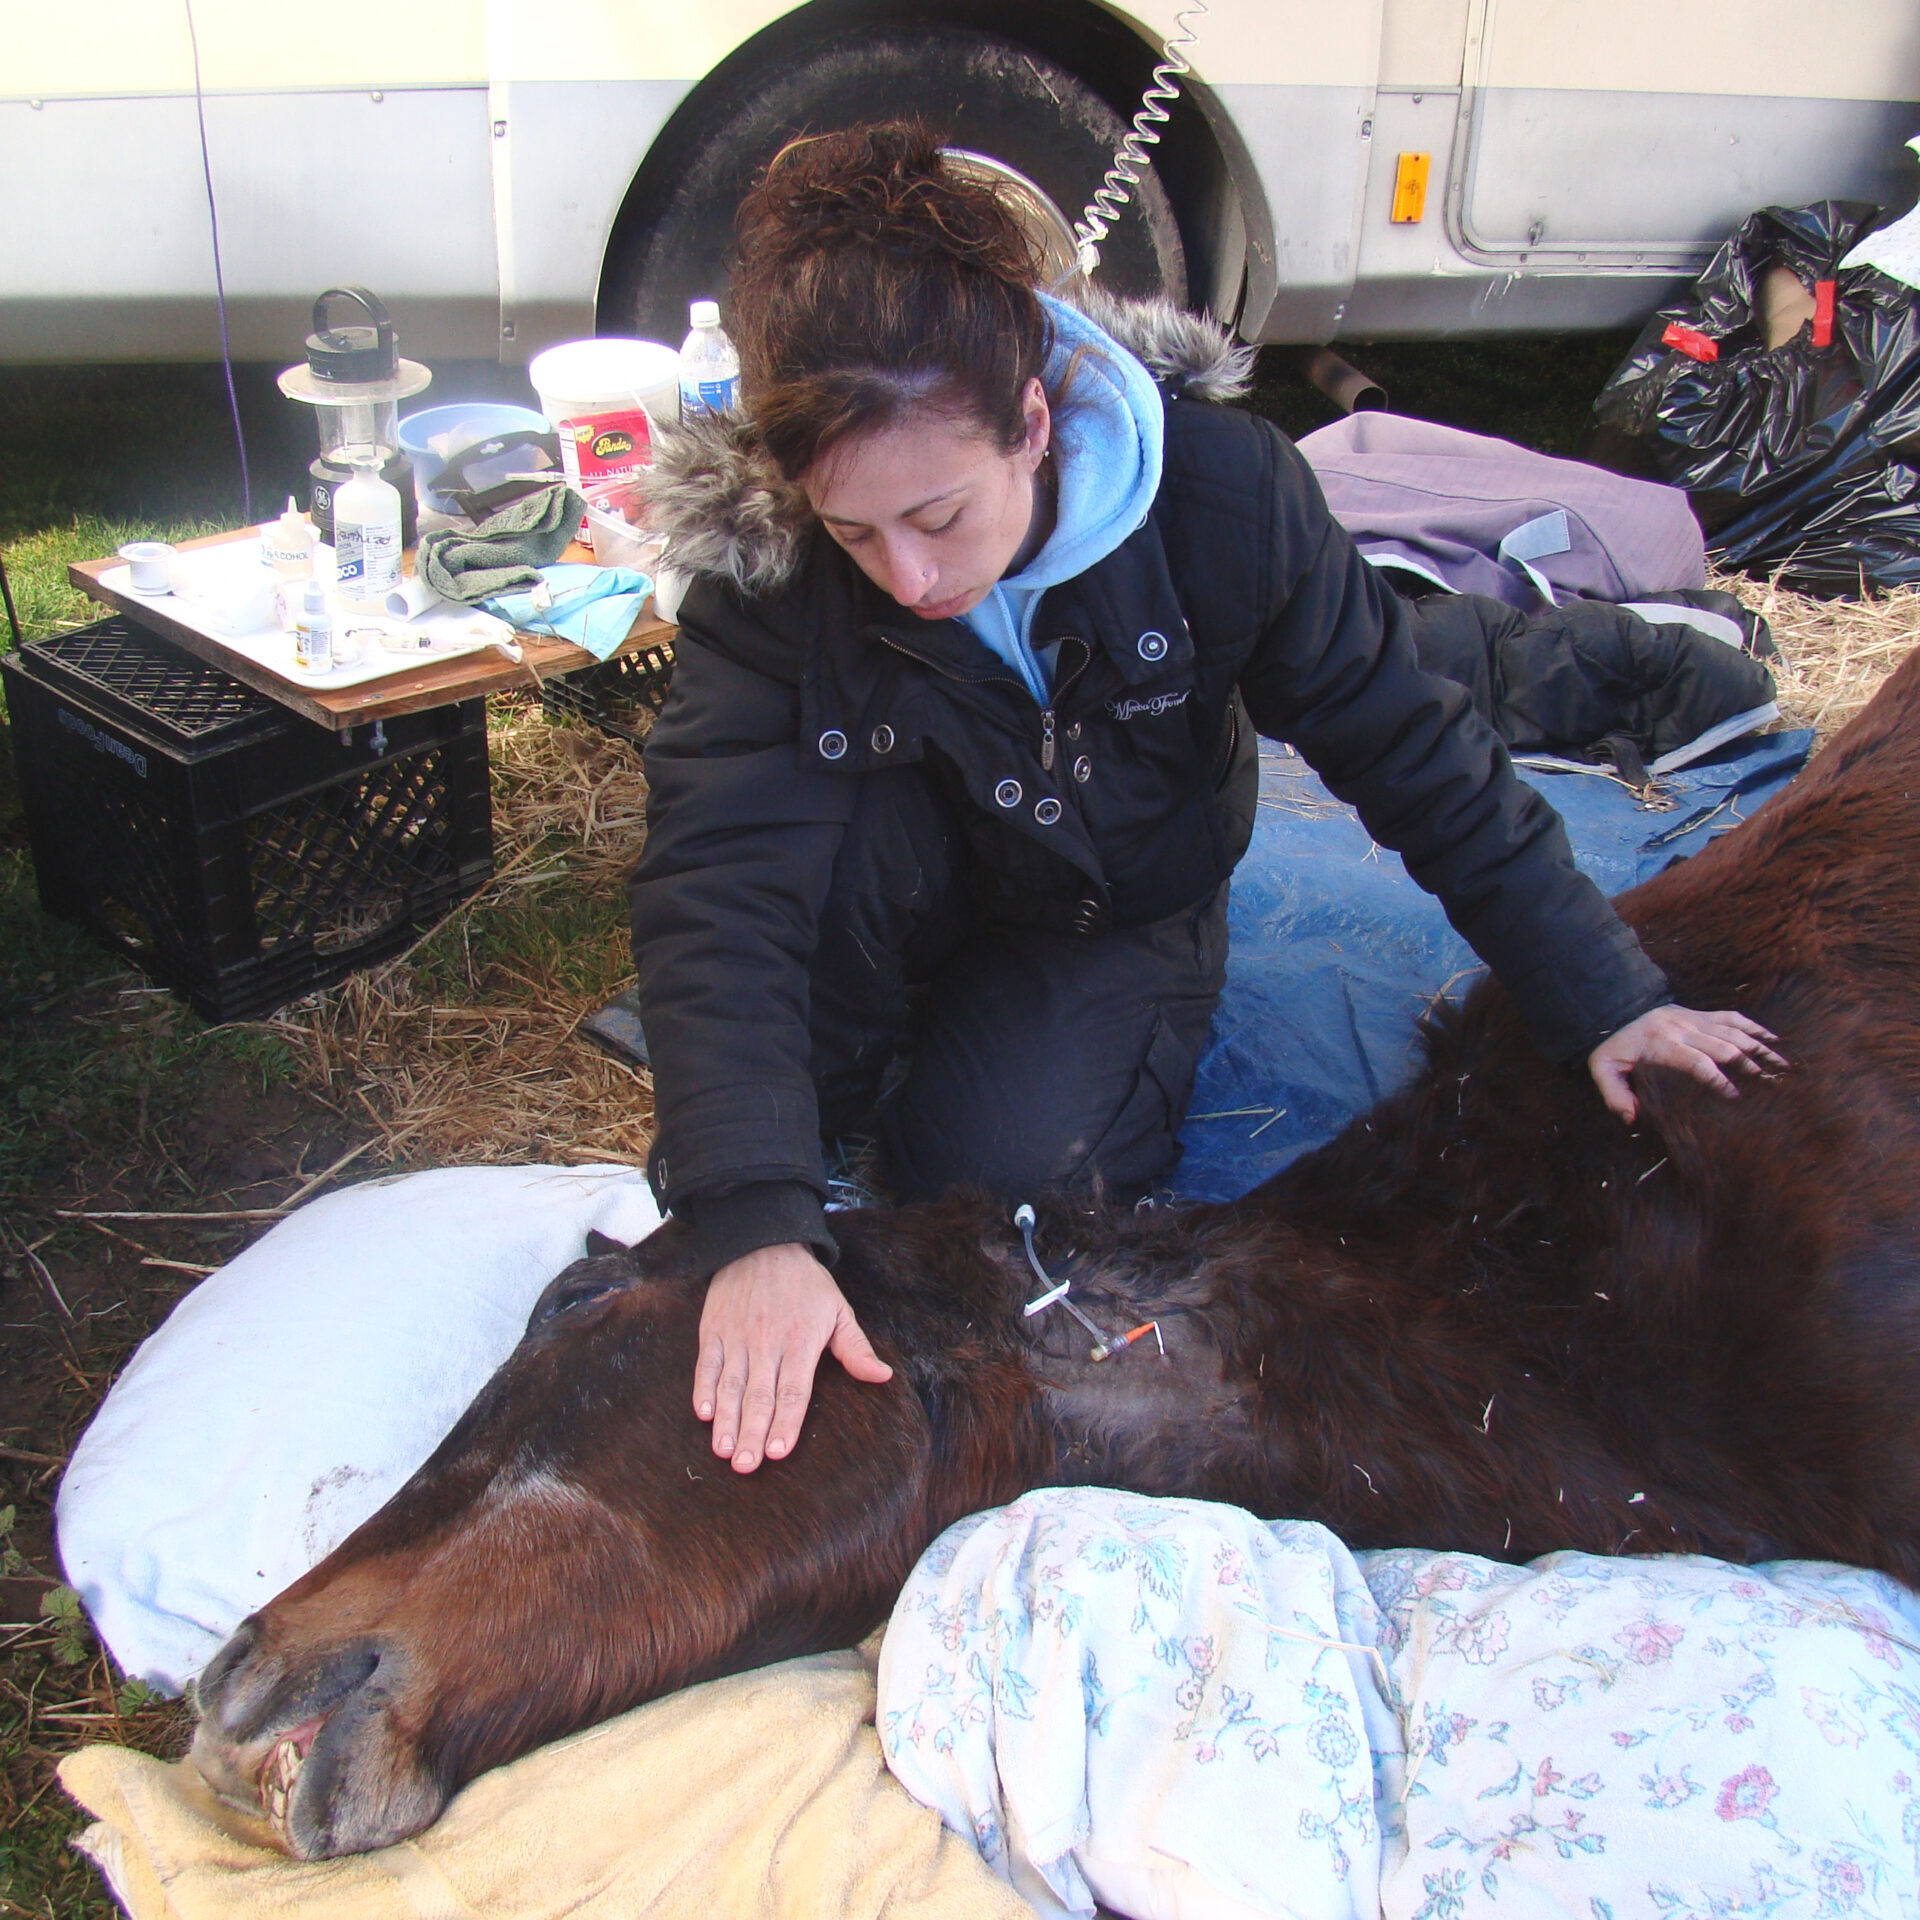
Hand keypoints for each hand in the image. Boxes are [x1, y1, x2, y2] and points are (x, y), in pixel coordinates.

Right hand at [693, 1243, 892, 1472]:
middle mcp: (766, 1342)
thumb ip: (856, 1349)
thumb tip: (883, 1377)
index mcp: (800, 1340)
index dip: (785, 1422)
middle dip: (752, 1433)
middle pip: (759, 1396)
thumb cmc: (806, 1283)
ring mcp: (737, 1336)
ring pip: (730, 1385)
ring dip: (726, 1421)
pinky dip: (703, 1390)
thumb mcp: (838, 1310)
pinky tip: (704, 1414)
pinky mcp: (714, 1330)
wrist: (763, 1243)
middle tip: (746, 1466)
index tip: (778, 1452)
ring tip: (724, 1451)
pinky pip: (706, 1365)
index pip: (793, 1390)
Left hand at [1587, 1004, 1787, 1124]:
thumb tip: (1633, 1120)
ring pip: (1733, 1031)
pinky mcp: (1700, 1013)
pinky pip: (1731, 1017)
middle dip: (1750, 1066)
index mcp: (1662, 1044)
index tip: (1736, 1098)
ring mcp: (1693, 1018)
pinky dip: (1754, 1027)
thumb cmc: (1613, 1047)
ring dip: (1760, 1048)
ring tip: (1783, 1066)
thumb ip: (1614, 1095)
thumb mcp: (1602, 1069)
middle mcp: (1682, 1029)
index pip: (1697, 1062)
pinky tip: (1774, 1039)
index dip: (1718, 1079)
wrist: (1616, 1009)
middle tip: (1772, 1085)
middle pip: (1724, 1046)